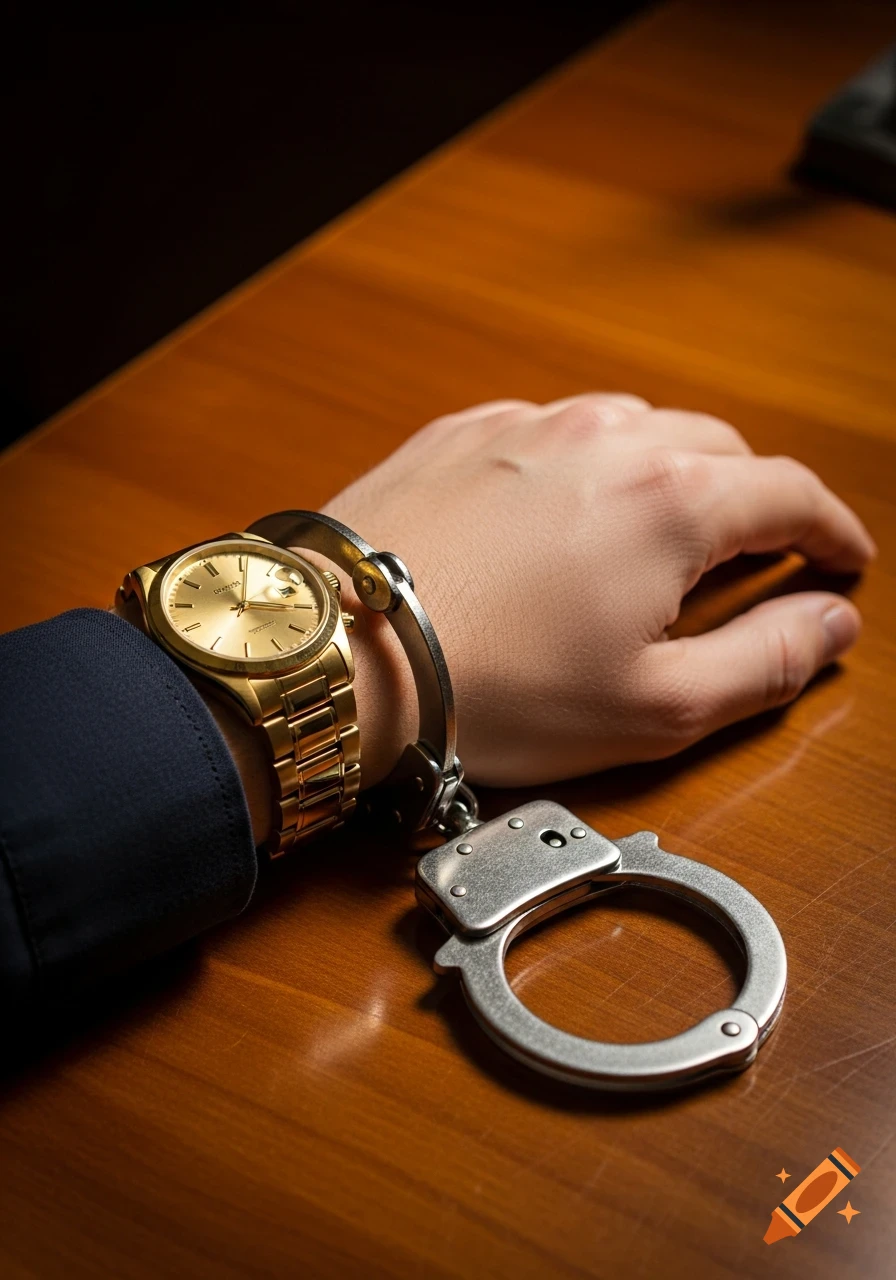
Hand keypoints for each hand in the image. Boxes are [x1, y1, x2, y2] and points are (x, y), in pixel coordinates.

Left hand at [323, 395, 874, 787]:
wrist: (338, 653)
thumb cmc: (491, 693)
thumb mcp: (656, 709)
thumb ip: (766, 662)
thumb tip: (830, 623)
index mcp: (672, 500)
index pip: (790, 495)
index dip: (832, 530)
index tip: (843, 559)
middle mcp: (605, 438)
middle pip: (718, 449)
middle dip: (752, 499)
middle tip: (755, 556)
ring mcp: (525, 425)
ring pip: (634, 425)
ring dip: (667, 471)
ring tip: (657, 532)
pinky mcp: (459, 432)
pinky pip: (549, 427)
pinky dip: (582, 462)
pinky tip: (561, 510)